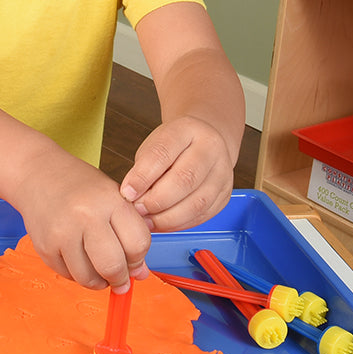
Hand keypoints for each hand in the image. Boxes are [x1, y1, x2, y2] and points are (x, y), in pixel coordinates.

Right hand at [11, 153, 152, 290]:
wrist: (38, 173)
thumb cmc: (79, 184)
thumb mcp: (112, 197)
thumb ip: (130, 232)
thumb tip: (140, 274)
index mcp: (110, 200)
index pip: (138, 244)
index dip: (139, 260)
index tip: (135, 263)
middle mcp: (86, 215)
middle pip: (113, 266)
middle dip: (120, 279)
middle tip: (120, 280)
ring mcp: (62, 233)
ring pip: (89, 278)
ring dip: (98, 282)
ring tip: (98, 271)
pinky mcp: (45, 247)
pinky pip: (68, 275)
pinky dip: (77, 274)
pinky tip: (79, 260)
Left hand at [118, 115, 234, 232]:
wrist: (202, 144)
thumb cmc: (173, 147)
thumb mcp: (154, 146)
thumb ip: (144, 169)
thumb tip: (133, 198)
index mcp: (188, 129)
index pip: (163, 153)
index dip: (142, 177)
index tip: (126, 193)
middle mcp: (211, 148)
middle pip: (185, 179)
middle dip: (156, 200)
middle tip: (138, 210)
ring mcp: (223, 172)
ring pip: (197, 202)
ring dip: (168, 217)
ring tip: (148, 220)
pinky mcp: (225, 195)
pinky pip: (202, 215)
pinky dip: (179, 224)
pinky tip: (163, 223)